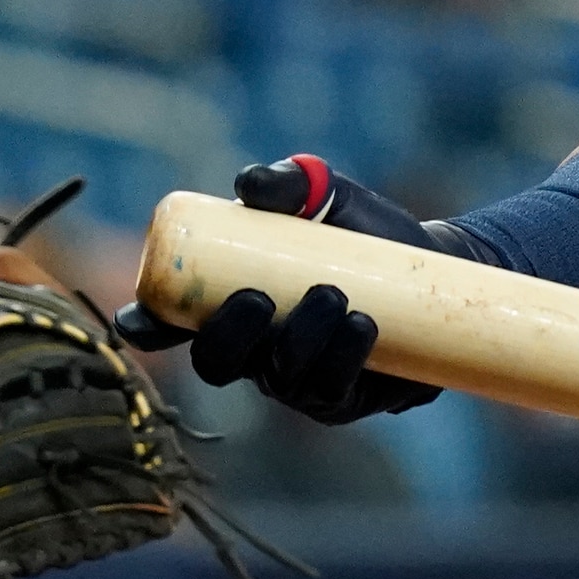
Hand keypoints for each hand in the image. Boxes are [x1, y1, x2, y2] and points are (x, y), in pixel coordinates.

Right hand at [113, 157, 449, 423]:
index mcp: (225, 303)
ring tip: (332, 294)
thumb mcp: (326, 193)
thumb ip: (287, 181)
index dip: (146, 326)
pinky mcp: (340, 396)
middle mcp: (252, 349)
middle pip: (215, 362)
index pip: (167, 325)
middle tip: (257, 298)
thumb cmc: (360, 230)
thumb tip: (249, 184)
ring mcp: (293, 378)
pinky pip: (328, 392)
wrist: (432, 260)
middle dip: (226, 338)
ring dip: (297, 341)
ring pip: (276, 378)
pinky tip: (362, 325)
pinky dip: (341, 360)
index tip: (147, 315)